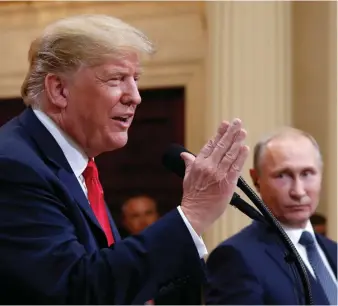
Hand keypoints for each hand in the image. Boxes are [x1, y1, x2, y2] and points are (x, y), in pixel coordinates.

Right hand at [180, 119, 249, 234]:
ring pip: (229, 154)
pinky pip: (236, 167)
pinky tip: (244, 148)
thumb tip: (184, 155)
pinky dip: (240, 157)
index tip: (225, 124)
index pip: (210, 145)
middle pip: (221, 146)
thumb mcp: (186, 177)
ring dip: (237, 142)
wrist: (196, 213)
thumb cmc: (192, 196)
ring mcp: (219, 174)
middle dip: (230, 133)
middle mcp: (208, 166)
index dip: (219, 133)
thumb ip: (188, 163)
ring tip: (242, 131)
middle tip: (237, 122)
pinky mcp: (228, 183)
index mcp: (198, 164)